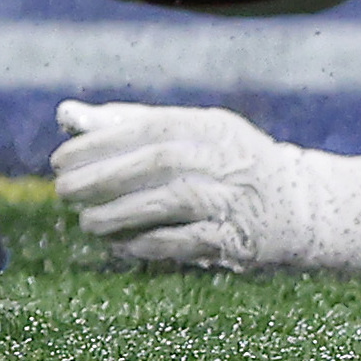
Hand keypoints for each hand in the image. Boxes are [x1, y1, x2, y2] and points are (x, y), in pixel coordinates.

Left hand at [52, 100, 360, 273]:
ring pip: (170, 203)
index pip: (146, 129)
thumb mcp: (185, 132)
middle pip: (155, 164)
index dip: (100, 143)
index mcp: (206, 127)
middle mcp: (222, 160)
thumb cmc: (224, 161)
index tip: (60, 159)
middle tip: (62, 190)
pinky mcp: (239, 239)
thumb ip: (126, 123)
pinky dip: (151, 243)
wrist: (300, 205)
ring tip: (86, 222)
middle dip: (102, 178)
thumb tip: (66, 114)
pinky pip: (189, 241)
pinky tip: (121, 246)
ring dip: (120, 214)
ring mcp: (233, 200)